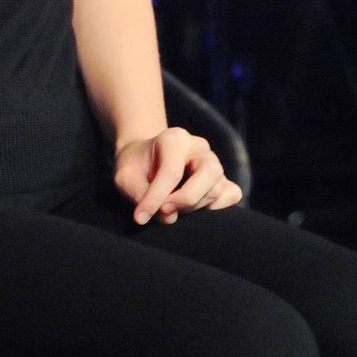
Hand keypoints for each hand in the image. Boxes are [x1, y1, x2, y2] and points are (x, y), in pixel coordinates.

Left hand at [113, 127, 242, 224]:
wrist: (145, 158)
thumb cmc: (134, 166)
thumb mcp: (125, 177)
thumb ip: (140, 194)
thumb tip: (169, 218)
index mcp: (174, 138)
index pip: (172, 170)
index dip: (156, 197)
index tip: (140, 217)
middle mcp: (200, 147)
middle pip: (209, 172)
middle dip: (186, 199)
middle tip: (163, 210)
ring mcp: (214, 162)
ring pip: (217, 188)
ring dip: (193, 207)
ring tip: (170, 208)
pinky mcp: (223, 179)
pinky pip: (231, 194)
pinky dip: (216, 208)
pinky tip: (193, 209)